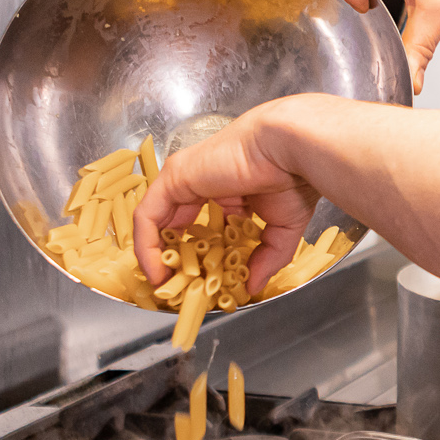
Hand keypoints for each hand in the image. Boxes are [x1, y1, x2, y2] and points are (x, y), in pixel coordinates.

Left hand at [132, 103, 318, 295]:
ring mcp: (185, 179)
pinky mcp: (172, 179)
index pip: (202, 226)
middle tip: (176, 289)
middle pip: (176, 225)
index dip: (198, 256)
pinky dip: (146, 247)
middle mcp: (202, 183)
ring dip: (155, 255)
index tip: (199, 283)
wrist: (289, 150)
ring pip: (157, 221)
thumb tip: (254, 286)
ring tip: (162, 286)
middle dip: (173, 258)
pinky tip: (156, 272)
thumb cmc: (293, 177)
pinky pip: (147, 217)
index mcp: (228, 191)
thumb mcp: (283, 229)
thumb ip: (268, 257)